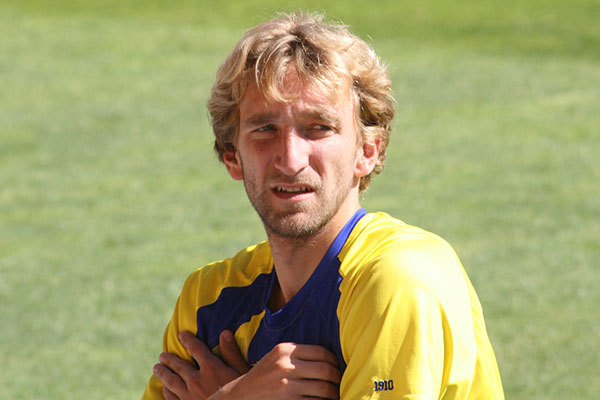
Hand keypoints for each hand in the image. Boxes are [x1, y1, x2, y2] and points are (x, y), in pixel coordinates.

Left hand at [154, 330, 249, 399]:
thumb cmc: (241, 393)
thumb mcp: (241, 371)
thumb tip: (225, 332)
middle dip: (169, 359)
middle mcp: (196, 380)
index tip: (181, 335)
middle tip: (162, 355)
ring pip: (171, 381)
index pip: (196, 349)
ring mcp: (188, 395)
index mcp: (211, 367)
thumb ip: (231, 353)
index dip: (188, 340)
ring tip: (157, 367)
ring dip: (163, 373)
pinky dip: (166, 391)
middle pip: (179, 366)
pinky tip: (164, 388)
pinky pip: (171, 397)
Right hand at [210, 342, 340, 399]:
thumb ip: (297, 355)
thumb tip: (329, 358)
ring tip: (336, 393)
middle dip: (337, 377)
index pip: (321, 352)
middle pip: (325, 369)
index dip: (334, 360)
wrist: (240, 397)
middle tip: (341, 381)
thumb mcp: (275, 358)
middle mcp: (285, 365)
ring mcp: (286, 385)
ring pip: (323, 388)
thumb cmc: (262, 377)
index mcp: (284, 350)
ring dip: (334, 392)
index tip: (337, 366)